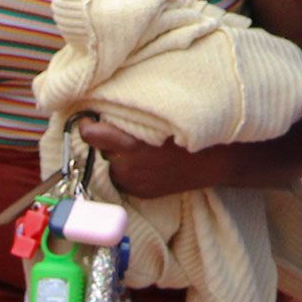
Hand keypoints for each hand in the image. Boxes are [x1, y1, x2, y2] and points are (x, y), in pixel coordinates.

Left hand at [78, 120, 235, 198]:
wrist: (213, 162)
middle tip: (119, 129)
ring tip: (134, 146)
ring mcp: (133, 183)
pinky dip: (126, 168)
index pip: (90, 134)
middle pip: (100, 148)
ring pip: (110, 163)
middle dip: (105, 139)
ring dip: (115, 155)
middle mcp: (127, 167)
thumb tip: (101, 109)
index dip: (87, 124)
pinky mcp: (139, 193)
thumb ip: (128, 114)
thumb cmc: (188, 132)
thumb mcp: (157, 116)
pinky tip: (143, 160)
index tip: (88, 118)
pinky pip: (122, 177)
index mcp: (131, 145)